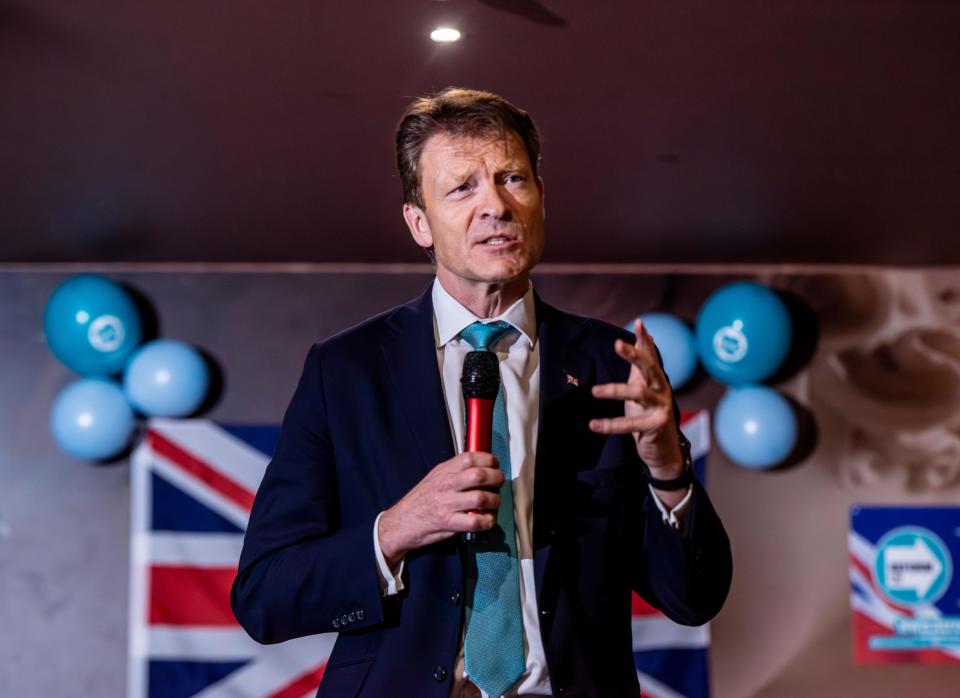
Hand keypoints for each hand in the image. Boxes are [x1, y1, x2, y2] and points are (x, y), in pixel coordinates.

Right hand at [378, 452, 504, 567]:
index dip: (488, 459)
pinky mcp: (448, 523)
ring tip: (494, 503)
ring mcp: (447, 504)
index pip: (470, 458)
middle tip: (499, 482)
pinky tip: (488, 519)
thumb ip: (454, 471)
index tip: (495, 464)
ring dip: (495, 501)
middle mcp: (445, 485)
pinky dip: (488, 521)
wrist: (400, 522)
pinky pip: (476, 521)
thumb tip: (479, 465)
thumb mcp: (434, 477)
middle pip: (479, 476)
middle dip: (496, 478)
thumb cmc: (420, 501)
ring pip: (481, 498)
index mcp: (443, 471)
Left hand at [589, 318, 683, 476]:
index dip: (645, 340)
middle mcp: (662, 391)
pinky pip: (630, 425)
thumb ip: (640, 364)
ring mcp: (660, 408)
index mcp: (657, 380)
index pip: (651, 356)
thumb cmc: (650, 413)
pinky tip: (594, 424)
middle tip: (617, 344)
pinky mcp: (655, 426)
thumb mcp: (643, 386)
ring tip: (594, 391)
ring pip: (639, 393)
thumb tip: (643, 336)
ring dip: (615, 390)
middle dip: (635, 355)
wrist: (664, 449)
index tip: (639, 322)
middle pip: (650, 368)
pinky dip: (611, 425)